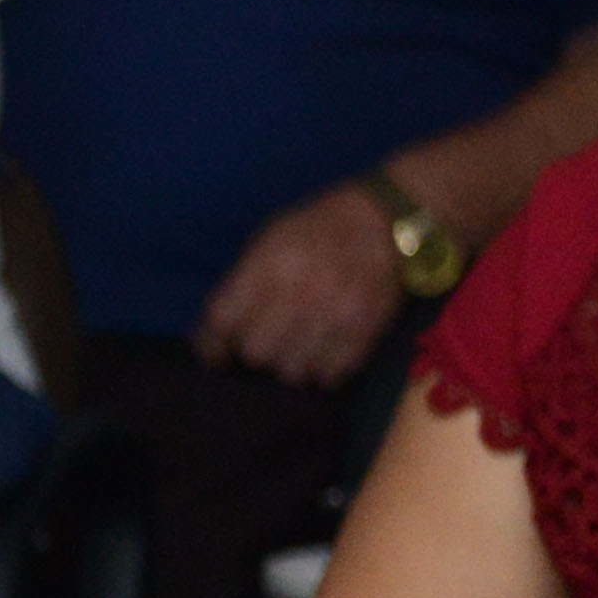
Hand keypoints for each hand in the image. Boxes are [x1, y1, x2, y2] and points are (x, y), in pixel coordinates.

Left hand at [196, 180, 418, 391]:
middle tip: (262, 343)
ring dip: (287, 364)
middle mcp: (302, 292)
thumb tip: (214, 333)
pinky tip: (320, 353)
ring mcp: (336, 315)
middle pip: (255, 353)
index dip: (212, 344)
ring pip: (290, 372)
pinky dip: (319, 372)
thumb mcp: (269, 242)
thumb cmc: (317, 230)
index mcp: (270, 266)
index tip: (217, 353)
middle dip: (252, 353)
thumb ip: (241, 284)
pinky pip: (328, 376)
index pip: (223, 321)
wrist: (386, 221)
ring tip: (294, 347)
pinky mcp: (365, 332)